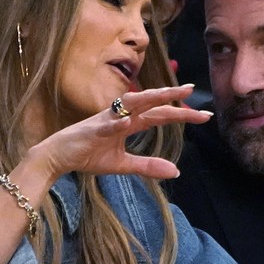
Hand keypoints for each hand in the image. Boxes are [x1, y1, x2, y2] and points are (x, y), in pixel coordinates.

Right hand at [32, 83, 211, 181]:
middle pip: (151, 103)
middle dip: (172, 97)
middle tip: (193, 91)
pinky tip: (127, 121)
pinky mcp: (91, 130)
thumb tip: (176, 171)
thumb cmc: (89, 155)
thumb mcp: (123, 165)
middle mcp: (121, 115)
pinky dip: (116, 123)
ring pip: (130, 104)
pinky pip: (106, 125)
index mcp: (130, 122)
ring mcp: (106, 120)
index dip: (182, 114)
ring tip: (168, 94)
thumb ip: (148, 166)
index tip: (204, 115)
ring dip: (149, 98)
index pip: (161, 115)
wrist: (58, 156)